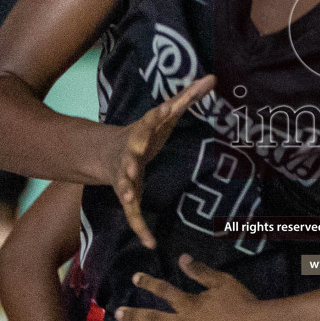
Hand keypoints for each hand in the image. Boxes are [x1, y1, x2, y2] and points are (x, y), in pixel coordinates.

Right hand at [106, 76, 215, 248]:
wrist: (105, 152)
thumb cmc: (145, 132)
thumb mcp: (166, 115)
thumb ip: (189, 96)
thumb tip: (214, 76)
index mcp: (142, 132)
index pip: (150, 120)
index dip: (159, 114)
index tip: (167, 107)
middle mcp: (129, 154)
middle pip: (130, 156)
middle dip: (131, 160)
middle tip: (133, 164)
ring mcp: (124, 176)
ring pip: (124, 185)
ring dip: (126, 191)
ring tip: (128, 198)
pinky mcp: (126, 195)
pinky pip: (132, 215)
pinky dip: (140, 229)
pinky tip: (151, 244)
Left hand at [115, 255, 265, 320]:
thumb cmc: (242, 301)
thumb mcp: (221, 281)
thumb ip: (200, 272)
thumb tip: (182, 258)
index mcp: (190, 304)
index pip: (165, 290)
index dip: (149, 283)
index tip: (135, 278)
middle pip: (155, 319)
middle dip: (135, 316)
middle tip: (118, 314)